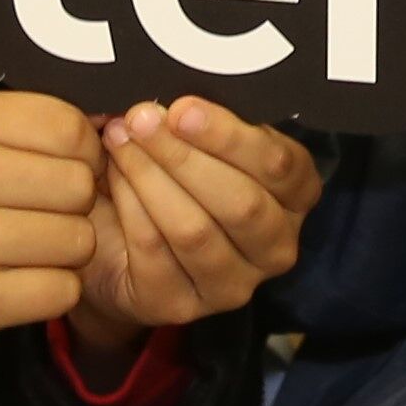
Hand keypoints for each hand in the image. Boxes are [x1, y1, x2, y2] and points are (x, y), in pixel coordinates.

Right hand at [0, 91, 106, 400]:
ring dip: (65, 252)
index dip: (82, 153)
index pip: (68, 127)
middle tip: (33, 217)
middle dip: (73, 205)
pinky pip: (64, 288)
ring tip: (20, 250)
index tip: (56, 170)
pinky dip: (51, 291)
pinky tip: (14, 283)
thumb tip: (118, 124)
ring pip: (79, 238)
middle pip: (79, 183)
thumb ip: (28, 128)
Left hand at [79, 96, 321, 331]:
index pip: (279, 166)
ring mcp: (233, 285)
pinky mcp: (182, 307)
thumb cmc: (171, 176)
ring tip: (118, 141)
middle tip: (140, 120)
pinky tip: (110, 177)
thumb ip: (195, 120)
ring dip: (150, 177)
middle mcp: (277, 247)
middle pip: (241, 202)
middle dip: (184, 155)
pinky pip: (155, 252)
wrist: (119, 245)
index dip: (230, 136)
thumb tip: (164, 99)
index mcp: (295, 195)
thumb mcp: (196, 142)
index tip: (182, 108)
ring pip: (195, 229)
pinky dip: (129, 206)